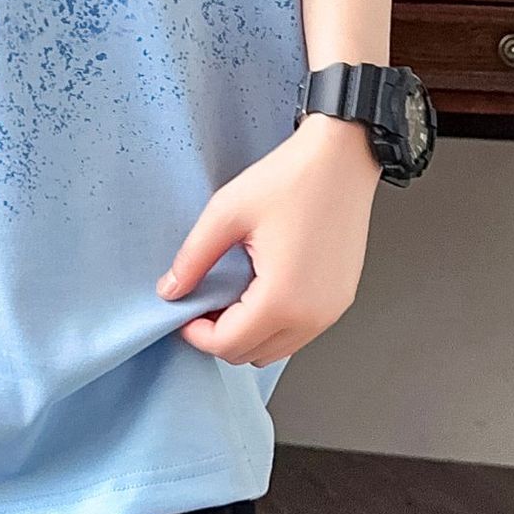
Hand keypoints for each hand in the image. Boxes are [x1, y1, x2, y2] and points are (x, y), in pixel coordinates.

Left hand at [156, 114, 381, 366]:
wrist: (342, 159)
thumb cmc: (290, 179)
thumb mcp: (227, 212)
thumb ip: (193, 258)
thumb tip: (171, 290)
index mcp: (282, 299)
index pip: (228, 345)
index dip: (196, 334)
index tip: (182, 310)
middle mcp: (312, 316)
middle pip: (251, 355)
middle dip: (219, 336)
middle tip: (202, 301)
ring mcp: (331, 311)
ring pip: (276, 349)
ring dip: (247, 333)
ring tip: (229, 295)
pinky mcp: (340, 300)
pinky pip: (298, 332)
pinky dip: (273, 324)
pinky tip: (258, 289)